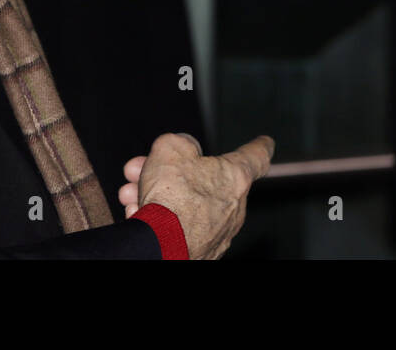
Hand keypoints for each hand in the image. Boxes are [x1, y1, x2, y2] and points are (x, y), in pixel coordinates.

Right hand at [118, 132, 274, 258]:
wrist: (161, 246)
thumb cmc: (171, 198)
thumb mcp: (170, 149)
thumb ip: (179, 142)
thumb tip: (180, 149)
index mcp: (235, 176)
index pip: (255, 157)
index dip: (258, 146)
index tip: (264, 143)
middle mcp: (233, 207)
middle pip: (204, 181)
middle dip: (171, 172)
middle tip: (143, 168)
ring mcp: (218, 233)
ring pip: (187, 205)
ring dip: (158, 196)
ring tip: (130, 194)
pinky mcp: (201, 252)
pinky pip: (180, 229)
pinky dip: (160, 220)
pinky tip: (138, 216)